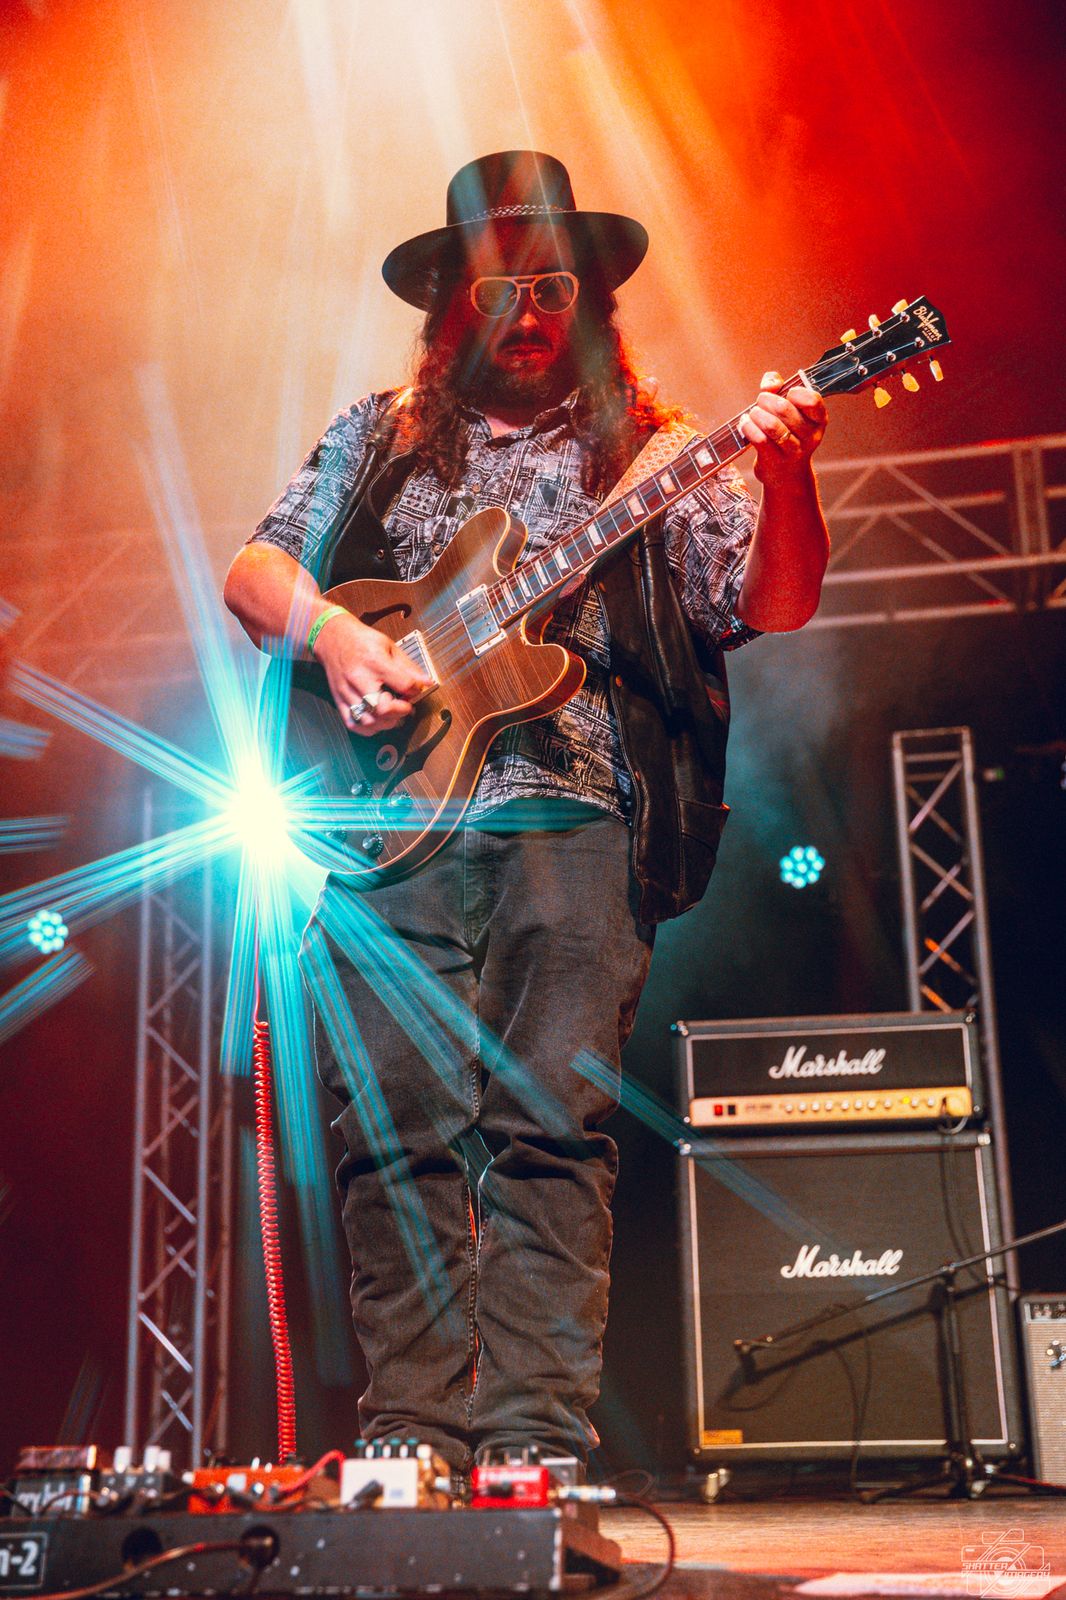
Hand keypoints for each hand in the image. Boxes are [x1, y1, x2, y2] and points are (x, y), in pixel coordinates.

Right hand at [312, 610, 431, 735]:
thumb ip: (408, 666)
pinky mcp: (339, 700)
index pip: (403, 684)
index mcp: (374, 661)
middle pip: (383, 709)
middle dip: (400, 711)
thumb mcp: (388, 646)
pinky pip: (353, 724)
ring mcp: (347, 692)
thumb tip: (426, 682)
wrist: (331, 637)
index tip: (415, 689)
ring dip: (386, 722)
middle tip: (405, 706)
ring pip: (369, 721)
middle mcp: (359, 679)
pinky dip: (369, 728)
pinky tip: (377, 720)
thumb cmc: (360, 640)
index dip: (415, 690)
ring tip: (392, 714)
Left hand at [739, 372, 827, 486]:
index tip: (786, 393)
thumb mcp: (790, 411)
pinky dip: (748, 427)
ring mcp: (794, 450)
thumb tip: (769, 383)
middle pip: (784, 408)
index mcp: (818, 420)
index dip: (794, 392)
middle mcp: (810, 436)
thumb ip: (780, 388)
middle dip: (766, 400)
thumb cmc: (787, 435)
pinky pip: (759, 439)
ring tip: (753, 414)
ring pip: (771, 425)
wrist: (787, 475)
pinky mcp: (775, 461)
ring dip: (756, 414)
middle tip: (761, 402)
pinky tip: (745, 424)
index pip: (812, 400)